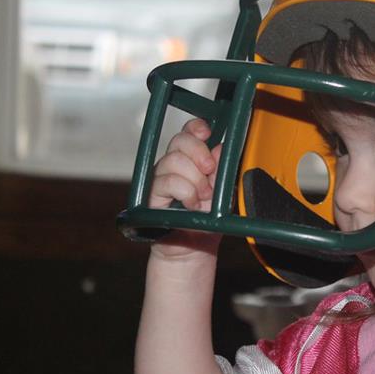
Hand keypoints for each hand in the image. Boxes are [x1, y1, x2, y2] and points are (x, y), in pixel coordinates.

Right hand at [148, 118, 222, 257]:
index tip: (207, 134)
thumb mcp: (223, 192)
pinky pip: (167, 181)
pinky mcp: (151, 194)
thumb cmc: (208, 218)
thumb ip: (222, 170)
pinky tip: (191, 204)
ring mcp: (160, 177)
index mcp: (191, 159)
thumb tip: (220, 148)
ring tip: (202, 197)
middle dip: (199, 152)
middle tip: (209, 171)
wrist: (195, 246)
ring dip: (194, 179)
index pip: (189, 131)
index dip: (196, 127)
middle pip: (179, 139)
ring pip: (174, 160)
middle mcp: (173, 164)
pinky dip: (185, 191)